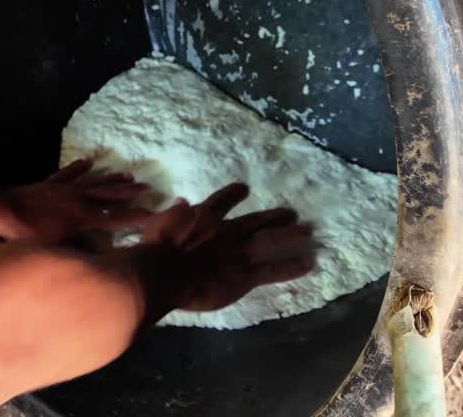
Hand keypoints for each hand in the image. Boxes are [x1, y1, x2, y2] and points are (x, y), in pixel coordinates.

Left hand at [0, 158, 154, 242]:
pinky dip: (80, 167)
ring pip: (94, 181)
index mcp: (83, 217)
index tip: (152, 212)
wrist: (4, 210)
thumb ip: (81, 251)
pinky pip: (69, 173)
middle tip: (147, 187)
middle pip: (109, 194)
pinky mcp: (50, 182)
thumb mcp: (58, 249)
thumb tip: (101, 258)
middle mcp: (79, 198)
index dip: (135, 216)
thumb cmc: (30, 234)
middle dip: (129, 192)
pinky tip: (89, 161)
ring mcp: (65, 188)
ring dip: (111, 178)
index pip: (115, 217)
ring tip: (128, 174)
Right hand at [133, 183, 316, 318]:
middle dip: (273, 217)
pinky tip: (307, 263)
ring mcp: (237, 253)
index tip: (244, 188)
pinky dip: (290, 266)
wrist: (163, 271)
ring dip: (288, 235)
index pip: (220, 201)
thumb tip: (181, 203)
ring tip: (306, 231)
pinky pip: (271, 270)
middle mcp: (225, 231)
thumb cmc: (155, 249)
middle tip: (291, 213)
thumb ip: (173, 214)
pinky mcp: (243, 275)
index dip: (233, 194)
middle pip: (254, 221)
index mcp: (203, 218)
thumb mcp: (158, 223)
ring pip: (268, 241)